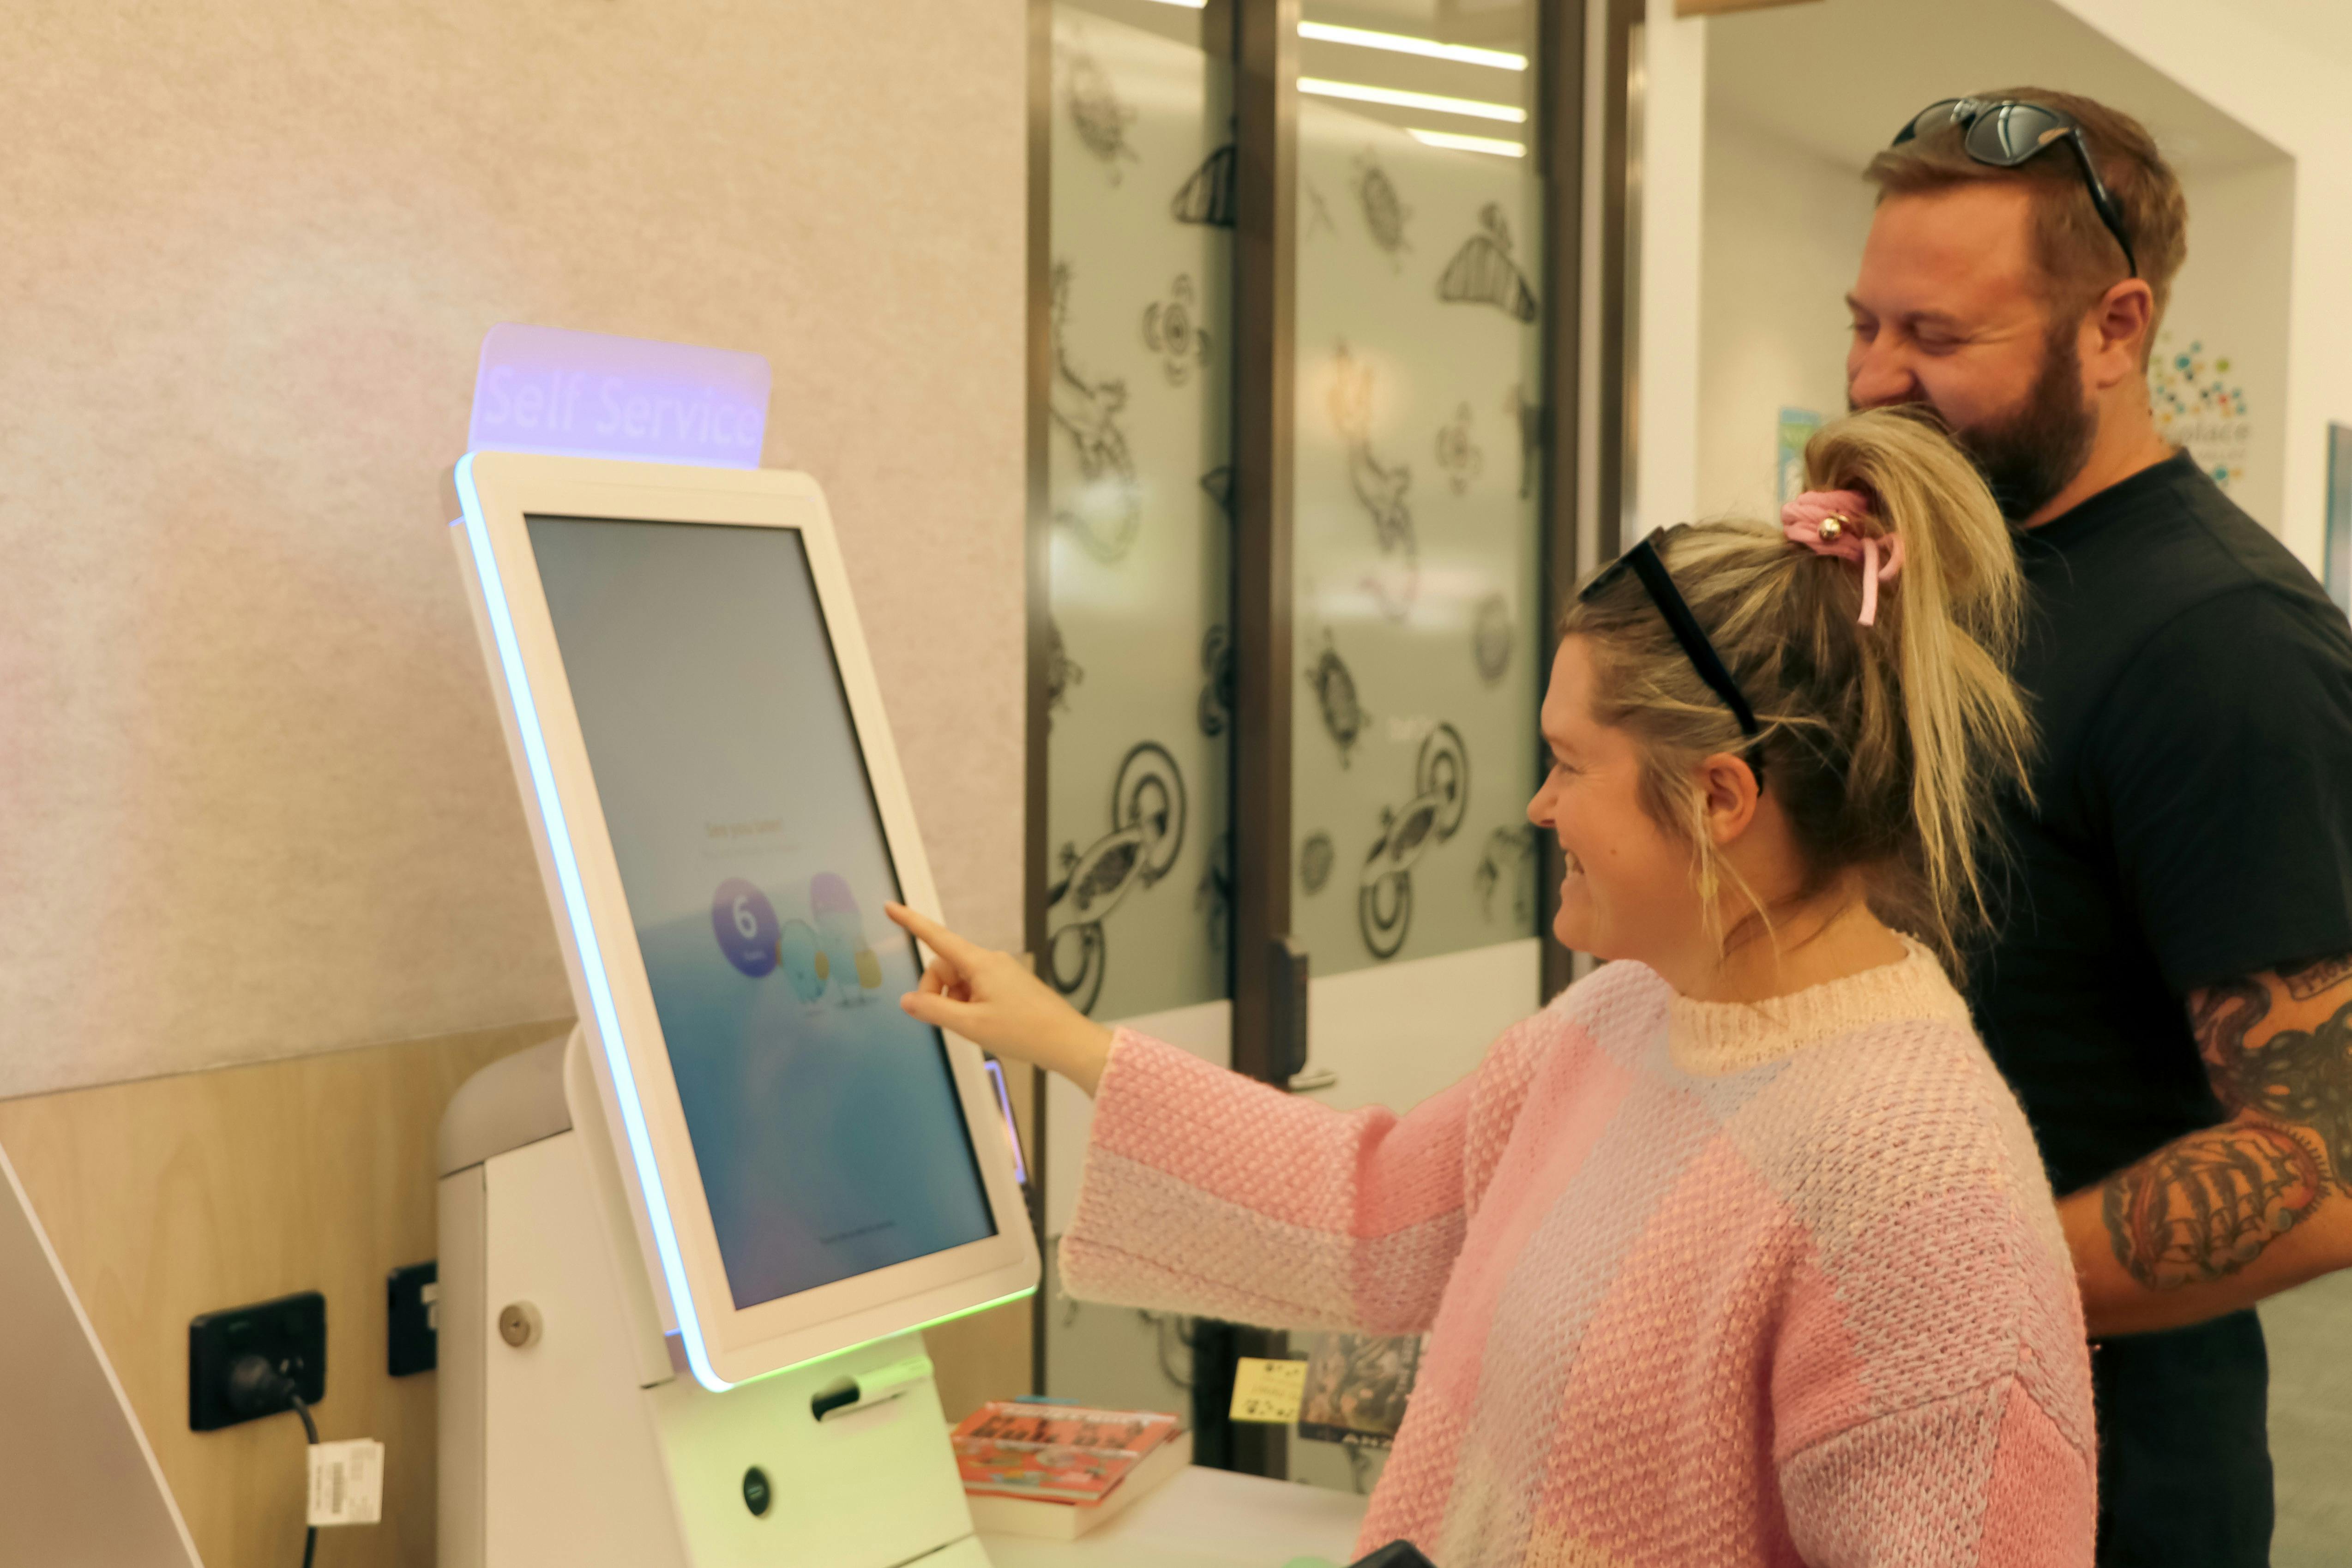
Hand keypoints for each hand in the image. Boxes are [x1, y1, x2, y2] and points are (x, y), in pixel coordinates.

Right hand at [884, 903, 1115, 1095]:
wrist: (1066, 1042)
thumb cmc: (1024, 1032)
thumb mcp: (971, 1024)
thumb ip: (934, 1010)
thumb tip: (907, 1000)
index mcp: (980, 963)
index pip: (936, 937)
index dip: (911, 922)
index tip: (890, 907)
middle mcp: (990, 962)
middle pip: (945, 967)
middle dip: (936, 991)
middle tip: (945, 1021)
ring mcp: (1001, 973)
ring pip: (960, 981)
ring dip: (954, 1002)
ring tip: (973, 1026)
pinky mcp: (1009, 986)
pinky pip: (976, 989)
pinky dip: (969, 1005)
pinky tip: (984, 1025)